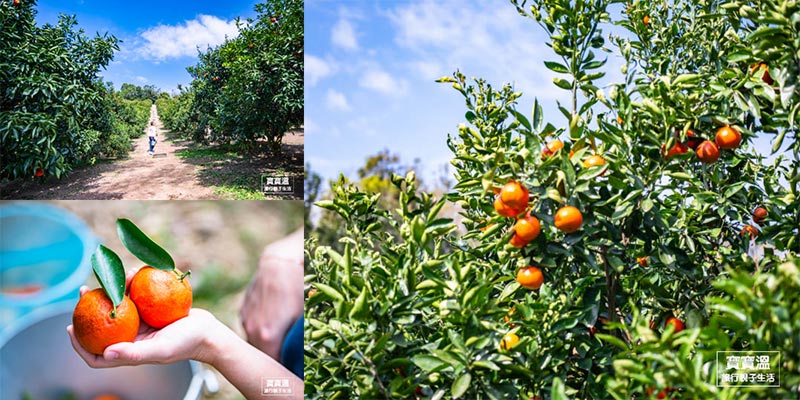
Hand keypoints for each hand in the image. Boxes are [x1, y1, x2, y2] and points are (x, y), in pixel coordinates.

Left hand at [67, 285, 223, 367]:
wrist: (209, 331)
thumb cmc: (187, 343)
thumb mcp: (160, 349)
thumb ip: (134, 353)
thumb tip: (105, 353)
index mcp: (129, 351)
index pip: (96, 355)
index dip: (79, 345)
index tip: (70, 327)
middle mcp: (132, 337)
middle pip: (103, 324)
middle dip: (90, 308)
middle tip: (84, 290)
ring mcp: (141, 323)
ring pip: (120, 305)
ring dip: (115, 289)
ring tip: (117, 274)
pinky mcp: (152, 310)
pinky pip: (137, 296)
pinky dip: (134, 284)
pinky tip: (135, 272)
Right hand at [240, 229, 302, 359]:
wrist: (281, 261)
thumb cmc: (297, 287)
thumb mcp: (304, 316)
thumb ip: (298, 341)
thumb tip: (299, 354)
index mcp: (266, 336)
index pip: (273, 363)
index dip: (284, 363)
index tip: (293, 361)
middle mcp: (251, 329)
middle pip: (262, 352)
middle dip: (275, 352)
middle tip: (290, 348)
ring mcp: (245, 318)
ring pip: (254, 338)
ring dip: (266, 339)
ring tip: (282, 330)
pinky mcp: (243, 308)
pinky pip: (251, 325)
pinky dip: (260, 326)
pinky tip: (273, 316)